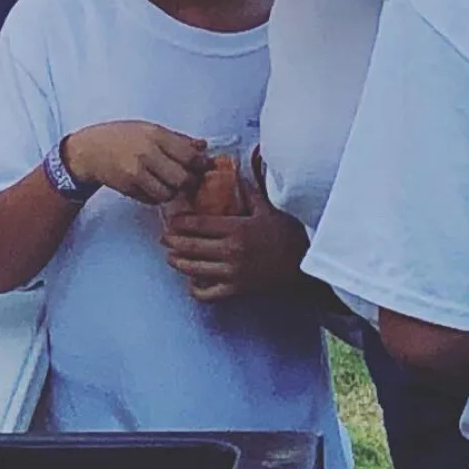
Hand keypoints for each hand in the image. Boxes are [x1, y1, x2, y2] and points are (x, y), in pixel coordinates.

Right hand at [62, 121, 208, 205]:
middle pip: (182, 178)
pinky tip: (154, 186)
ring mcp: (136, 174)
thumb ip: (177, 139)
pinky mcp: (129, 189)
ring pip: (169, 193)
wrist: (90, 150)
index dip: (201, 164)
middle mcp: (146, 154)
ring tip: (169, 182)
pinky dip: (158, 196)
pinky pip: (153, 199)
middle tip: (190, 179)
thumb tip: (203, 146)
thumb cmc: (121, 136)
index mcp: (155, 135)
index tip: (203, 166)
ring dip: (173, 191)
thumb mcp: (149, 128)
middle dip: (190, 182)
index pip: (189, 155)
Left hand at [162, 172, 308, 301]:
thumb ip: (249, 192)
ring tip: (170, 256)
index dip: (179, 222)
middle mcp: (230, 251)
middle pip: (190, 246)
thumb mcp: (268, 209)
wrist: (305, 265)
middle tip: (162, 237)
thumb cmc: (288, 235)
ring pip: (194, 269)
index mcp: (236, 228)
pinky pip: (209, 294)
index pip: (198, 224)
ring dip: (178, 262)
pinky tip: (192, 282)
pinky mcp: (237, 290)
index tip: (170, 219)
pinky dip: (197, 290)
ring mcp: (232, 272)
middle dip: (172, 241)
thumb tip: (237, 174)